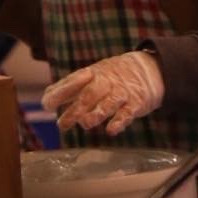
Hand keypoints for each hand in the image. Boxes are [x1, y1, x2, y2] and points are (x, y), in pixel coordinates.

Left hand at [43, 50, 163, 135]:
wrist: (150, 67)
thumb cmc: (113, 76)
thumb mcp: (92, 75)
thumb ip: (71, 88)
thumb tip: (47, 101)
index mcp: (90, 75)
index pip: (70, 82)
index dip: (60, 93)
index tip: (50, 106)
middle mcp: (105, 82)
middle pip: (88, 95)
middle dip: (75, 110)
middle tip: (63, 124)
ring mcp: (121, 92)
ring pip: (108, 103)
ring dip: (96, 114)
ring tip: (86, 124)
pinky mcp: (137, 102)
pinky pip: (128, 112)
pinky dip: (119, 121)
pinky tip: (111, 130)